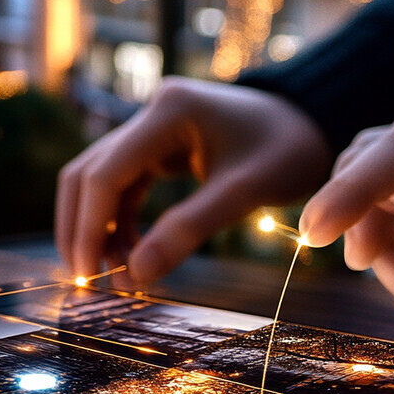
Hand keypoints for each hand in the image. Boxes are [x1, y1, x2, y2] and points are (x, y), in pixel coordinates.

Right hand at [56, 76, 332, 283]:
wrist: (312, 124)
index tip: (86, 276)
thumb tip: (135, 275)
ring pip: (99, 181)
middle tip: (85, 280)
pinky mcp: (158, 146)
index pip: (104, 174)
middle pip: (87, 174)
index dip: (88, 228)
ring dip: (98, 228)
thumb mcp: (243, 193)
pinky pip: (123, 186)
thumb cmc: (288, 151)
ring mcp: (151, 129)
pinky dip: (120, 221)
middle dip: (81, 229)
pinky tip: (130, 254)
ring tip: (112, 274)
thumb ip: (188, 230)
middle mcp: (150, 114)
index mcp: (168, 113)